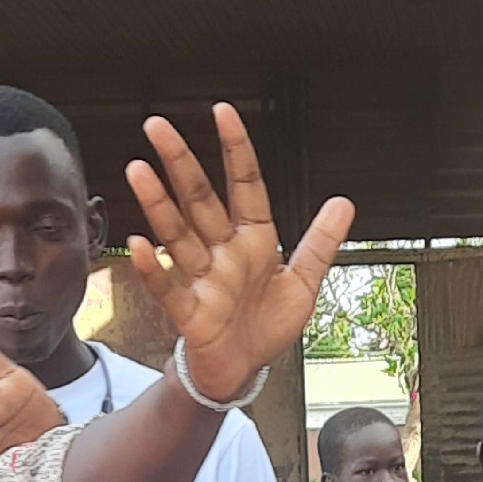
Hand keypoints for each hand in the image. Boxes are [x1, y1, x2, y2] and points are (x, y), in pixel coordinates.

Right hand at [121, 105, 351, 408]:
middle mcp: (224, 253)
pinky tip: (139, 245)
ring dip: (158, 203)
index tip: (222, 112)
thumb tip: (344, 203)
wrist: (243, 370)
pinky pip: (169, 288)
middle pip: (200, 199)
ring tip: (138, 170)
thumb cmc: (266, 325)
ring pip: (178, 235)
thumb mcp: (304, 283)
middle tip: (157, 126)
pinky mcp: (191, 313)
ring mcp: (204, 280)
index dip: (236, 149)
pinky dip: (153, 269)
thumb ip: (321, 242)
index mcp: (254, 240)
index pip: (245, 185)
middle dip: (180, 162)